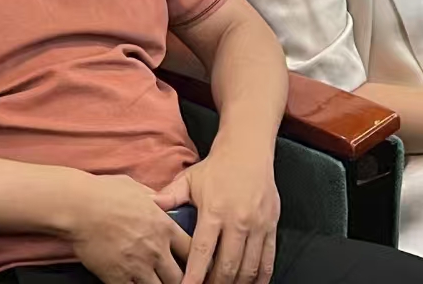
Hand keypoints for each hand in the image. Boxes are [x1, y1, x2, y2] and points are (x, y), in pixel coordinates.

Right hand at [67, 173, 189, 283]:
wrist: (77, 205)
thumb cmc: (103, 192)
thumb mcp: (135, 188)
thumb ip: (154, 199)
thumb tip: (162, 202)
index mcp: (163, 226)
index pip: (192, 250)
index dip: (194, 258)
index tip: (191, 262)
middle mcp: (156, 249)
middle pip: (180, 276)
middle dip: (178, 279)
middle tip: (173, 278)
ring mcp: (138, 266)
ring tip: (153, 282)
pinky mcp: (118, 277)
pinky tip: (132, 283)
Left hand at [154, 145, 278, 283]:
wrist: (248, 152)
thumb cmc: (217, 168)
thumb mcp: (189, 179)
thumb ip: (170, 195)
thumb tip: (151, 205)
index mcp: (214, 211)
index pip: (203, 251)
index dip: (195, 275)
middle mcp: (237, 221)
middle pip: (227, 265)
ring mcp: (257, 226)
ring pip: (248, 267)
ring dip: (236, 283)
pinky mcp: (271, 227)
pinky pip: (268, 260)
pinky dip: (260, 277)